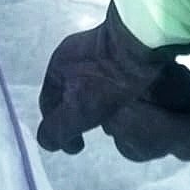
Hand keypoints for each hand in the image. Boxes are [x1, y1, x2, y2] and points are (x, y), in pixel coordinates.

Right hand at [37, 4, 189, 189]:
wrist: (141, 44)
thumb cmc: (106, 81)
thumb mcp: (75, 113)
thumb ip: (56, 131)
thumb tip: (48, 142)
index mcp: (57, 65)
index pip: (48, 105)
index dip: (58, 129)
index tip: (77, 145)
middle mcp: (73, 54)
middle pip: (68, 95)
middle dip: (78, 116)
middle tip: (94, 131)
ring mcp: (96, 49)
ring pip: (89, 86)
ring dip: (96, 105)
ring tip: (111, 118)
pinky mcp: (119, 48)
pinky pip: (108, 77)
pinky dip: (111, 92)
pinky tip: (124, 101)